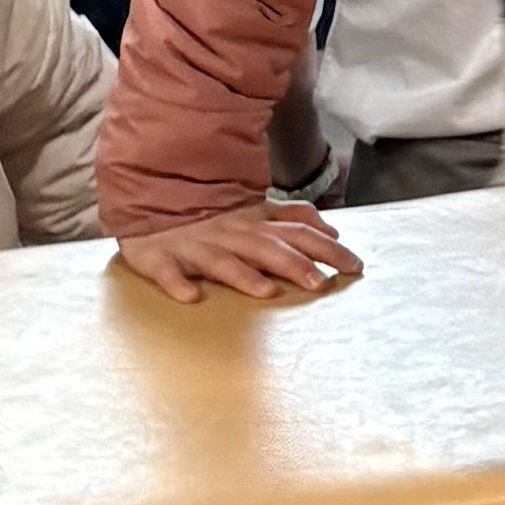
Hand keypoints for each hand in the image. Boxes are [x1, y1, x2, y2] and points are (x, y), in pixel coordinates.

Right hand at [116, 201, 362, 303]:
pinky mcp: (161, 259)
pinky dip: (178, 283)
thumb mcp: (254, 213)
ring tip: (267, 292)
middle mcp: (228, 233)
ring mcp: (194, 247)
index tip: (355, 266)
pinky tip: (191, 297)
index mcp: (252, 222)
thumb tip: (332, 229)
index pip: (296, 232)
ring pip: (222, 261)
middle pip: (266, 248)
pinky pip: (169, 272)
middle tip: (321, 283)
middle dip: (294, 263)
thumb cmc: (209, 219)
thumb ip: (292, 219)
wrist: (148, 207)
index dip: (325, 247)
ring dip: (244, 276)